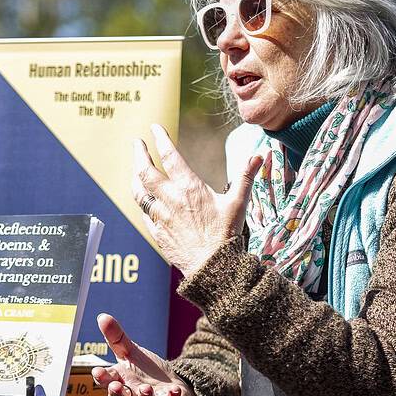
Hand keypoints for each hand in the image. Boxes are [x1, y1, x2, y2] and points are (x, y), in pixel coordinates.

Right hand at [92, 313, 197, 395]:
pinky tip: (173, 392)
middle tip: (116, 386)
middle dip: (117, 394)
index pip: (107, 380)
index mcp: (121, 379)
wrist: (169, 384)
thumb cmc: (145, 370)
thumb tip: (102, 317)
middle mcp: (132, 393)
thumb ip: (116, 338)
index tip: (97, 371)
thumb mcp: (131, 352)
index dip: (102, 377)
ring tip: (146, 389)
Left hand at [132, 124, 261, 278]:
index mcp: (189, 188)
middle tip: (136, 143)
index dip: (160, 139)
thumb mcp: (238, 203)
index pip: (170, 156)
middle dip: (139, 154)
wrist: (212, 267)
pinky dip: (142, 202)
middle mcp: (170, 200)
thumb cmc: (226, 234)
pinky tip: (144, 200)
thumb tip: (260, 156)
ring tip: (135, 169)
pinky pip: (144, 214)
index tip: (154, 128)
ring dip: (135, 177)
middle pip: (146, 172)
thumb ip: (246, 177)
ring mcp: (161, 217)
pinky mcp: (157, 233)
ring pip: (139, 193)